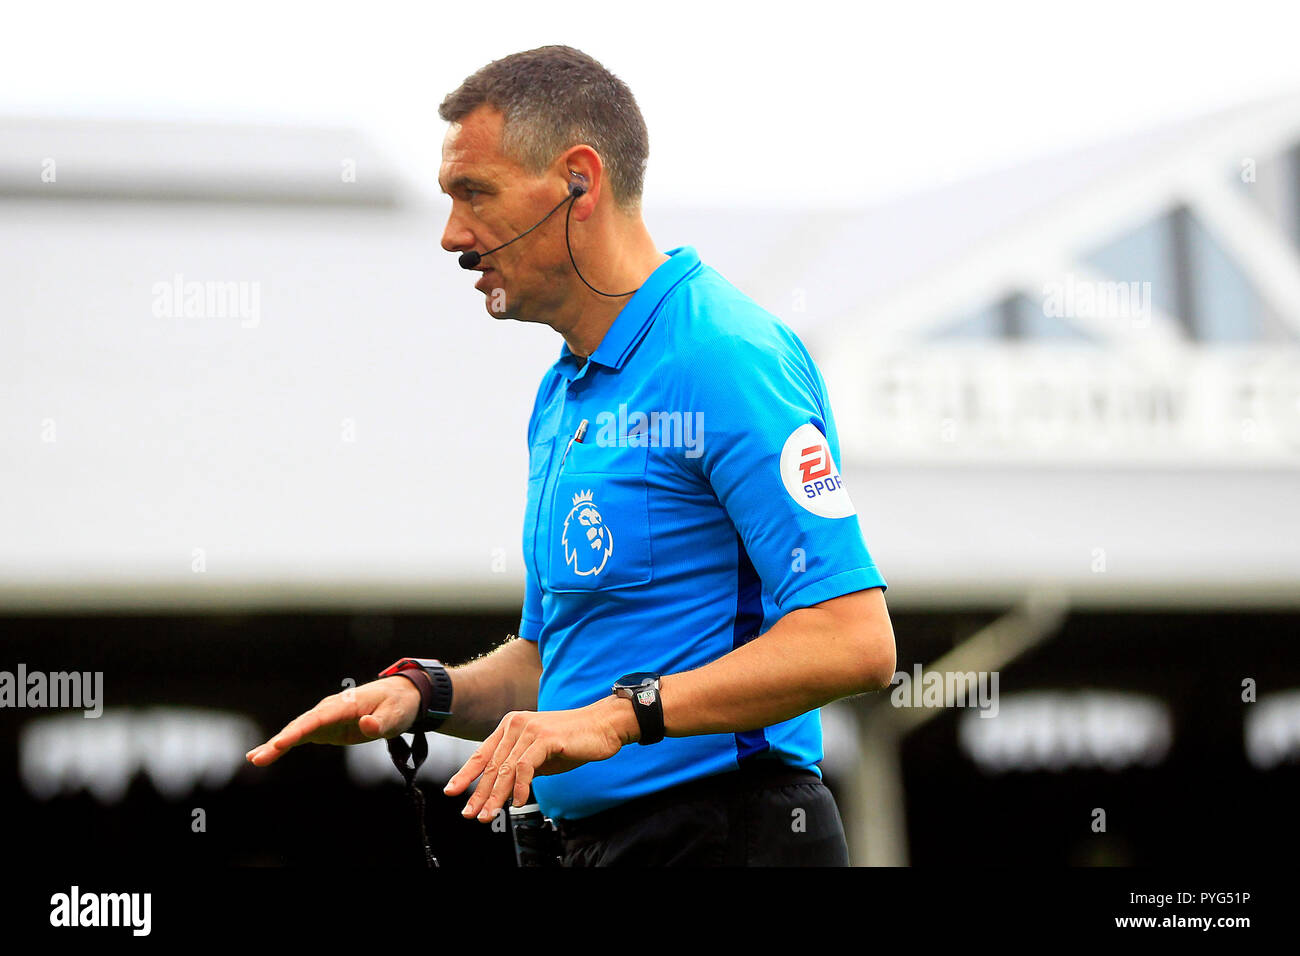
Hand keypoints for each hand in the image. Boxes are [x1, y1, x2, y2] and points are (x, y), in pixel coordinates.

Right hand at [245, 676, 421, 766]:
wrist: (400, 697)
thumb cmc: (398, 705)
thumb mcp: (396, 716)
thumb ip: (381, 722)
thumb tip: (366, 725)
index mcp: (345, 705)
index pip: (318, 719)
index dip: (298, 731)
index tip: (280, 743)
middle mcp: (329, 709)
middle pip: (300, 725)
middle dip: (279, 742)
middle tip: (258, 758)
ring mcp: (325, 717)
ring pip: (296, 731)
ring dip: (275, 745)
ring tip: (254, 759)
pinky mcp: (325, 727)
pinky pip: (300, 736)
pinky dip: (282, 745)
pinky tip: (263, 755)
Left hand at [444, 697, 637, 822]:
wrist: (603, 726)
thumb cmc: (574, 740)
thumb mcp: (540, 756)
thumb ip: (520, 767)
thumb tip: (503, 790)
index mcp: (511, 726)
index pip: (483, 753)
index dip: (466, 774)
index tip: (452, 791)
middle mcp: (516, 724)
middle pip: (492, 765)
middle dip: (479, 793)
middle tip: (470, 814)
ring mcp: (530, 730)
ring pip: (505, 769)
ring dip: (496, 796)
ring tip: (489, 815)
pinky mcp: (544, 738)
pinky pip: (525, 767)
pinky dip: (521, 788)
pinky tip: (520, 802)